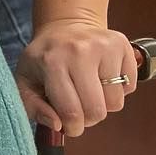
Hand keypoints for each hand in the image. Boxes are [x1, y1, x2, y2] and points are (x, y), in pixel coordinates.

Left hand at [15, 19, 137, 136]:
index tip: (70, 124)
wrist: (65, 27)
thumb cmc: (44, 59)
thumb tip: (57, 125)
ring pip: (115, 102)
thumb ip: (33, 108)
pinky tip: (102, 76)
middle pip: (96, 110)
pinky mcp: (122, 45)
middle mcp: (79, 51)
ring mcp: (103, 46)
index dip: (73, 127)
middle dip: (89, 119)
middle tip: (80, 108)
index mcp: (51, 62)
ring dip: (103, 104)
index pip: (72, 111)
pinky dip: (118, 89)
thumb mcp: (26, 81)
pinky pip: (129, 87)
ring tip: (89, 89)